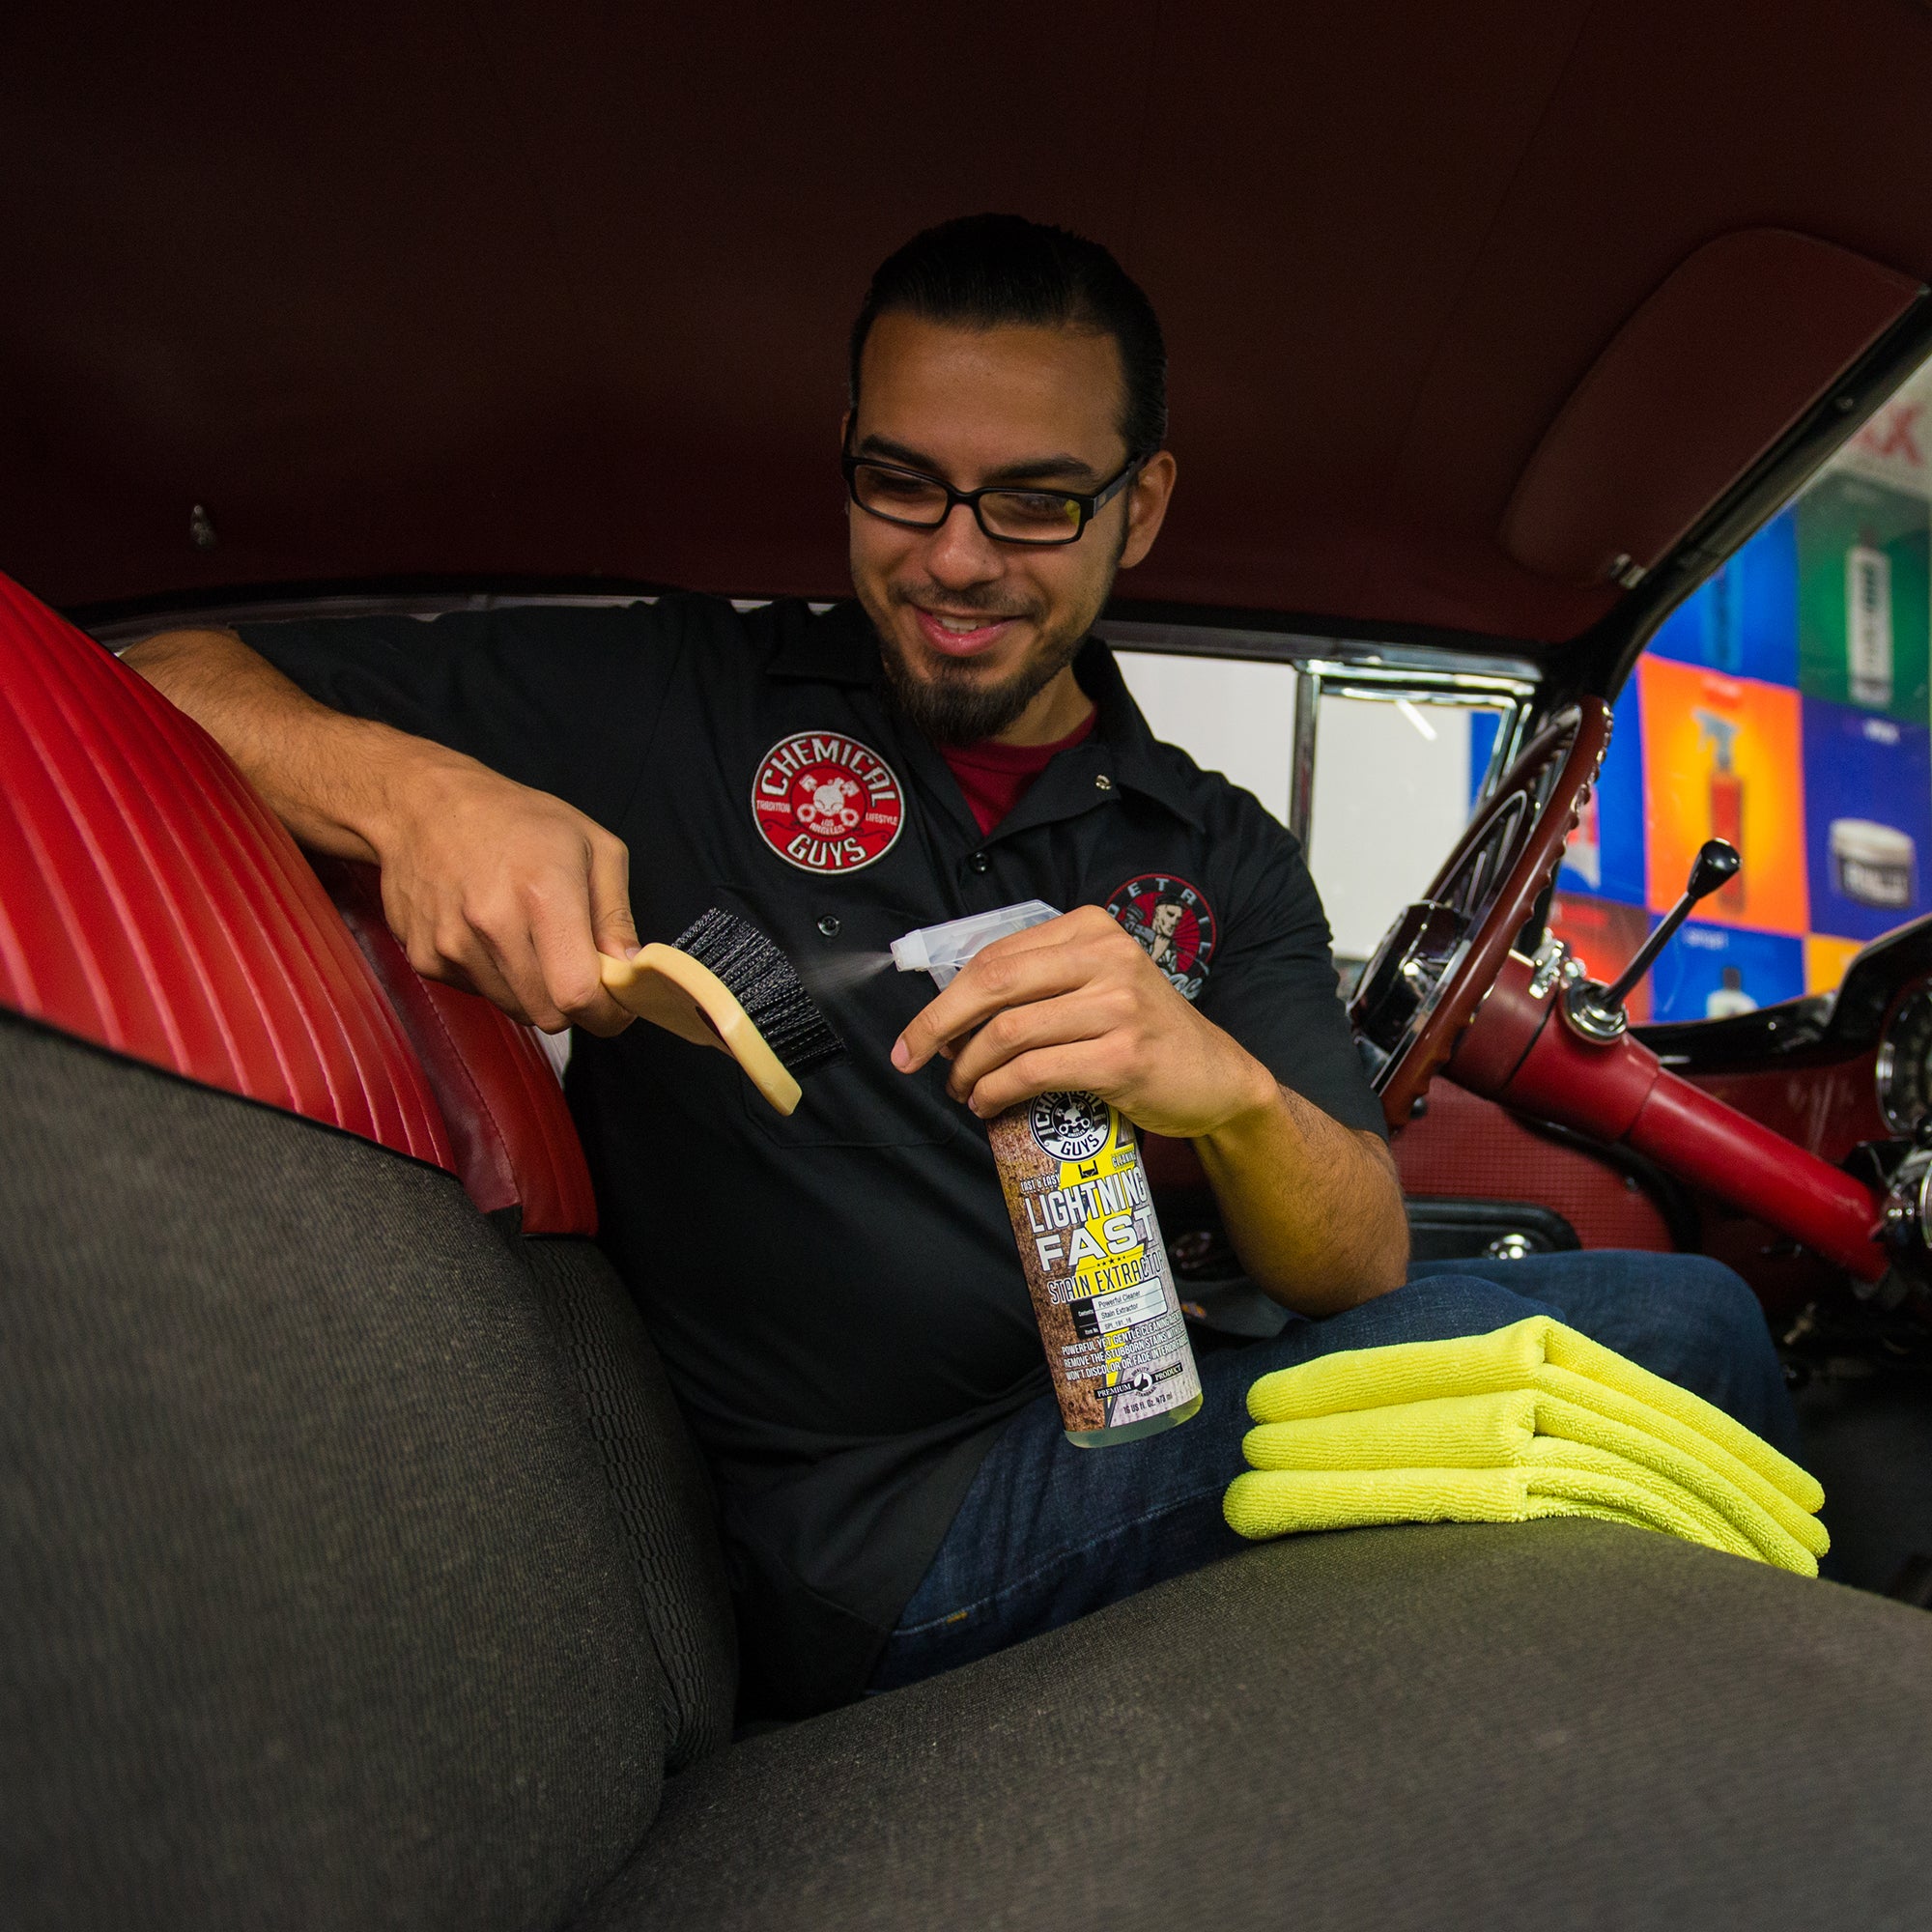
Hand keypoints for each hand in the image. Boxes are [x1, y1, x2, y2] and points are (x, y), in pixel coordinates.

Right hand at [368, 747, 638, 1035]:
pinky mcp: (426, 958)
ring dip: (534, 989)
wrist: (422, 805)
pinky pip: (480, 993)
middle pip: (549, 1014)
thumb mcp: (593, 846)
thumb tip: (629, 970)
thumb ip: (616, 915)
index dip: (607, 1013)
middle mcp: (493, 924)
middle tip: (577, 965)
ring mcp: (453, 944)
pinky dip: (497, 977)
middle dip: (573, 1003)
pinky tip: (491, 934)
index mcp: (543, 893)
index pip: (578, 993)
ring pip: (515, 1009)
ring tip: (528, 936)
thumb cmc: (516, 819)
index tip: (617, 1005)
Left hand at [890, 905, 1275, 1135]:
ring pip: (1008, 1033)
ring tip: (961, 1090)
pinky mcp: (1122, 1057)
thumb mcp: (1097, 985)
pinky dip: (997, 1092)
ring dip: (968, 1069)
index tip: (917, 1034)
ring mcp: (1118, 1007)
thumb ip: (1039, 983)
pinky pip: (1034, 1073)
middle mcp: (1107, 958)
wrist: (1216, 1077)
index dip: (945, 998)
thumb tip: (951, 1014)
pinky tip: (988, 1104)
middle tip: (910, 1059)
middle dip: (938, 1025)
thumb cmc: (1143, 1033)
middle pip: (993, 984)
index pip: (995, 956)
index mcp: (1092, 929)